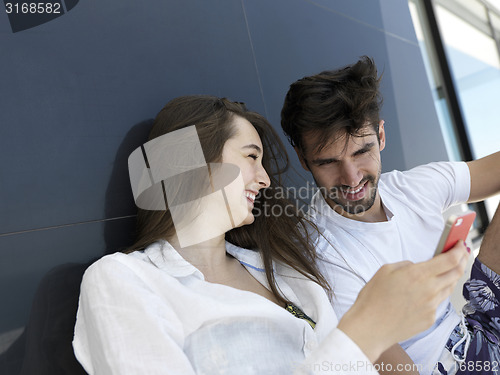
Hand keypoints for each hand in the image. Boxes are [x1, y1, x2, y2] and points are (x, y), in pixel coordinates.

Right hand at [337, 240, 468, 361]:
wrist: (370, 327)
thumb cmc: (373, 298)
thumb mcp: (385, 270)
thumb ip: (406, 265)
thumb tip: (417, 267)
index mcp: (418, 275)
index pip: (450, 260)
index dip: (458, 250)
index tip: (459, 244)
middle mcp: (430, 290)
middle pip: (456, 273)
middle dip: (462, 261)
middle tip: (461, 254)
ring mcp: (431, 307)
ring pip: (448, 288)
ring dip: (450, 277)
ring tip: (445, 271)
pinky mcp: (429, 319)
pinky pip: (437, 303)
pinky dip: (434, 295)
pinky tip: (423, 294)